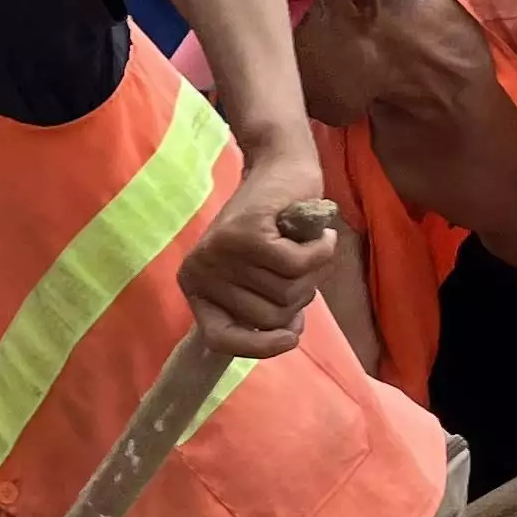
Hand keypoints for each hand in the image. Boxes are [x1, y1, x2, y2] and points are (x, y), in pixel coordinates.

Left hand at [178, 143, 333, 359]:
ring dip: (311, 274)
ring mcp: (220, 253)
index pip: (219, 340)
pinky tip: (321, 237)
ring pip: (286, 293)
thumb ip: (267, 308)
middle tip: (299, 265)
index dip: (259, 348)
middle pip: (266, 319)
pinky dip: (320, 252)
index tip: (291, 337)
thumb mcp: (260, 275)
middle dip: (297, 298)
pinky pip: (298, 266)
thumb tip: (286, 338)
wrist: (281, 169)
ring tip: (304, 246)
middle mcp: (200, 272)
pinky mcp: (247, 234)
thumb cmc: (276, 230)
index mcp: (196, 287)